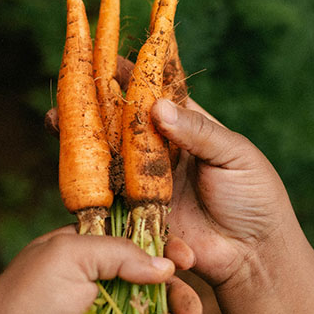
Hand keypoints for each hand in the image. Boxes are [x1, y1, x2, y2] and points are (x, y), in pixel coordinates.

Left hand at [0, 227, 200, 313]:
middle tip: (191, 308)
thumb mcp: (69, 256)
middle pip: (153, 282)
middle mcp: (99, 284)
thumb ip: (117, 251)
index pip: (135, 241)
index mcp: (87, 251)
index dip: (163, 247)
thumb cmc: (29, 302)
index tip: (184, 259)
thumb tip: (164, 266)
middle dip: (177, 292)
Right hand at [45, 57, 298, 288]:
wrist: (256, 255)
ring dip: (83, 143)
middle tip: (66, 94)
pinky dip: (93, 189)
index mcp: (188, 127)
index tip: (102, 58)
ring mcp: (149, 184)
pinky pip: (113, 201)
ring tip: (57, 124)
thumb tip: (157, 107)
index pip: (154, 94)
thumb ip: (199, 132)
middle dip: (93, 108)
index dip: (130, 76)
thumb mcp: (235, 155)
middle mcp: (162, 153)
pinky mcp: (141, 215)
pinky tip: (74, 176)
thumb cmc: (256, 197)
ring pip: (109, 159)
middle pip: (122, 125)